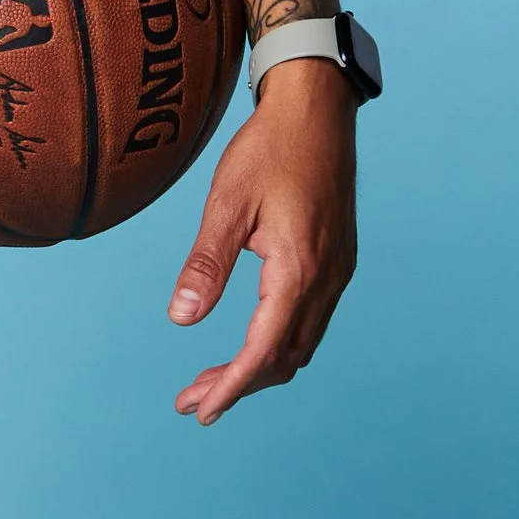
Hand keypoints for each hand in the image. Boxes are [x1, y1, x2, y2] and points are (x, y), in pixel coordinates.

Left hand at [167, 58, 357, 422]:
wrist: (317, 108)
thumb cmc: (269, 149)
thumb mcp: (227, 204)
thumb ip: (205, 265)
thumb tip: (181, 319)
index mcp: (300, 268)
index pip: (264, 349)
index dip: (231, 385)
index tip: (200, 410)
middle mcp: (327, 278)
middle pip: (285, 358)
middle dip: (239, 385)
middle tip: (192, 403)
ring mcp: (338, 271)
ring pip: (300, 343)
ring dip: (257, 368)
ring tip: (210, 382)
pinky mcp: (337, 261)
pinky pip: (309, 321)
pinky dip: (276, 344)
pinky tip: (248, 343)